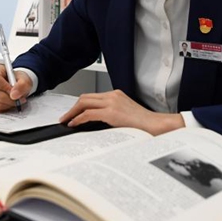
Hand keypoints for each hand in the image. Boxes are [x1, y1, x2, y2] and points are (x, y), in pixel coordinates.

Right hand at [0, 64, 31, 111]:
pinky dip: (3, 108)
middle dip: (10, 100)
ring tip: (14, 100)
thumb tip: (14, 94)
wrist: (16, 85)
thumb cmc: (18, 80)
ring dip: (8, 105)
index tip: (15, 92)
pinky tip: (7, 103)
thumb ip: (22, 85)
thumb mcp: (25, 80)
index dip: (5, 88)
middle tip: (19, 99)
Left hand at [58, 90, 184, 135]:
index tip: (73, 113)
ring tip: (66, 121)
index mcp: (116, 95)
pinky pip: (88, 114)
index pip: (92, 97)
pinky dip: (78, 118)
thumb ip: (112, 115)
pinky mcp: (111, 112)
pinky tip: (74, 124)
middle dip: (72, 108)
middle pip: (85, 97)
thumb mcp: (125, 116)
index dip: (79, 105)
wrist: (157, 125)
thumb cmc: (144, 125)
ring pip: (84, 103)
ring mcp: (112, 102)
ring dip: (72, 112)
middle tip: (65, 117)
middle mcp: (113, 95)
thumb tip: (96, 123)